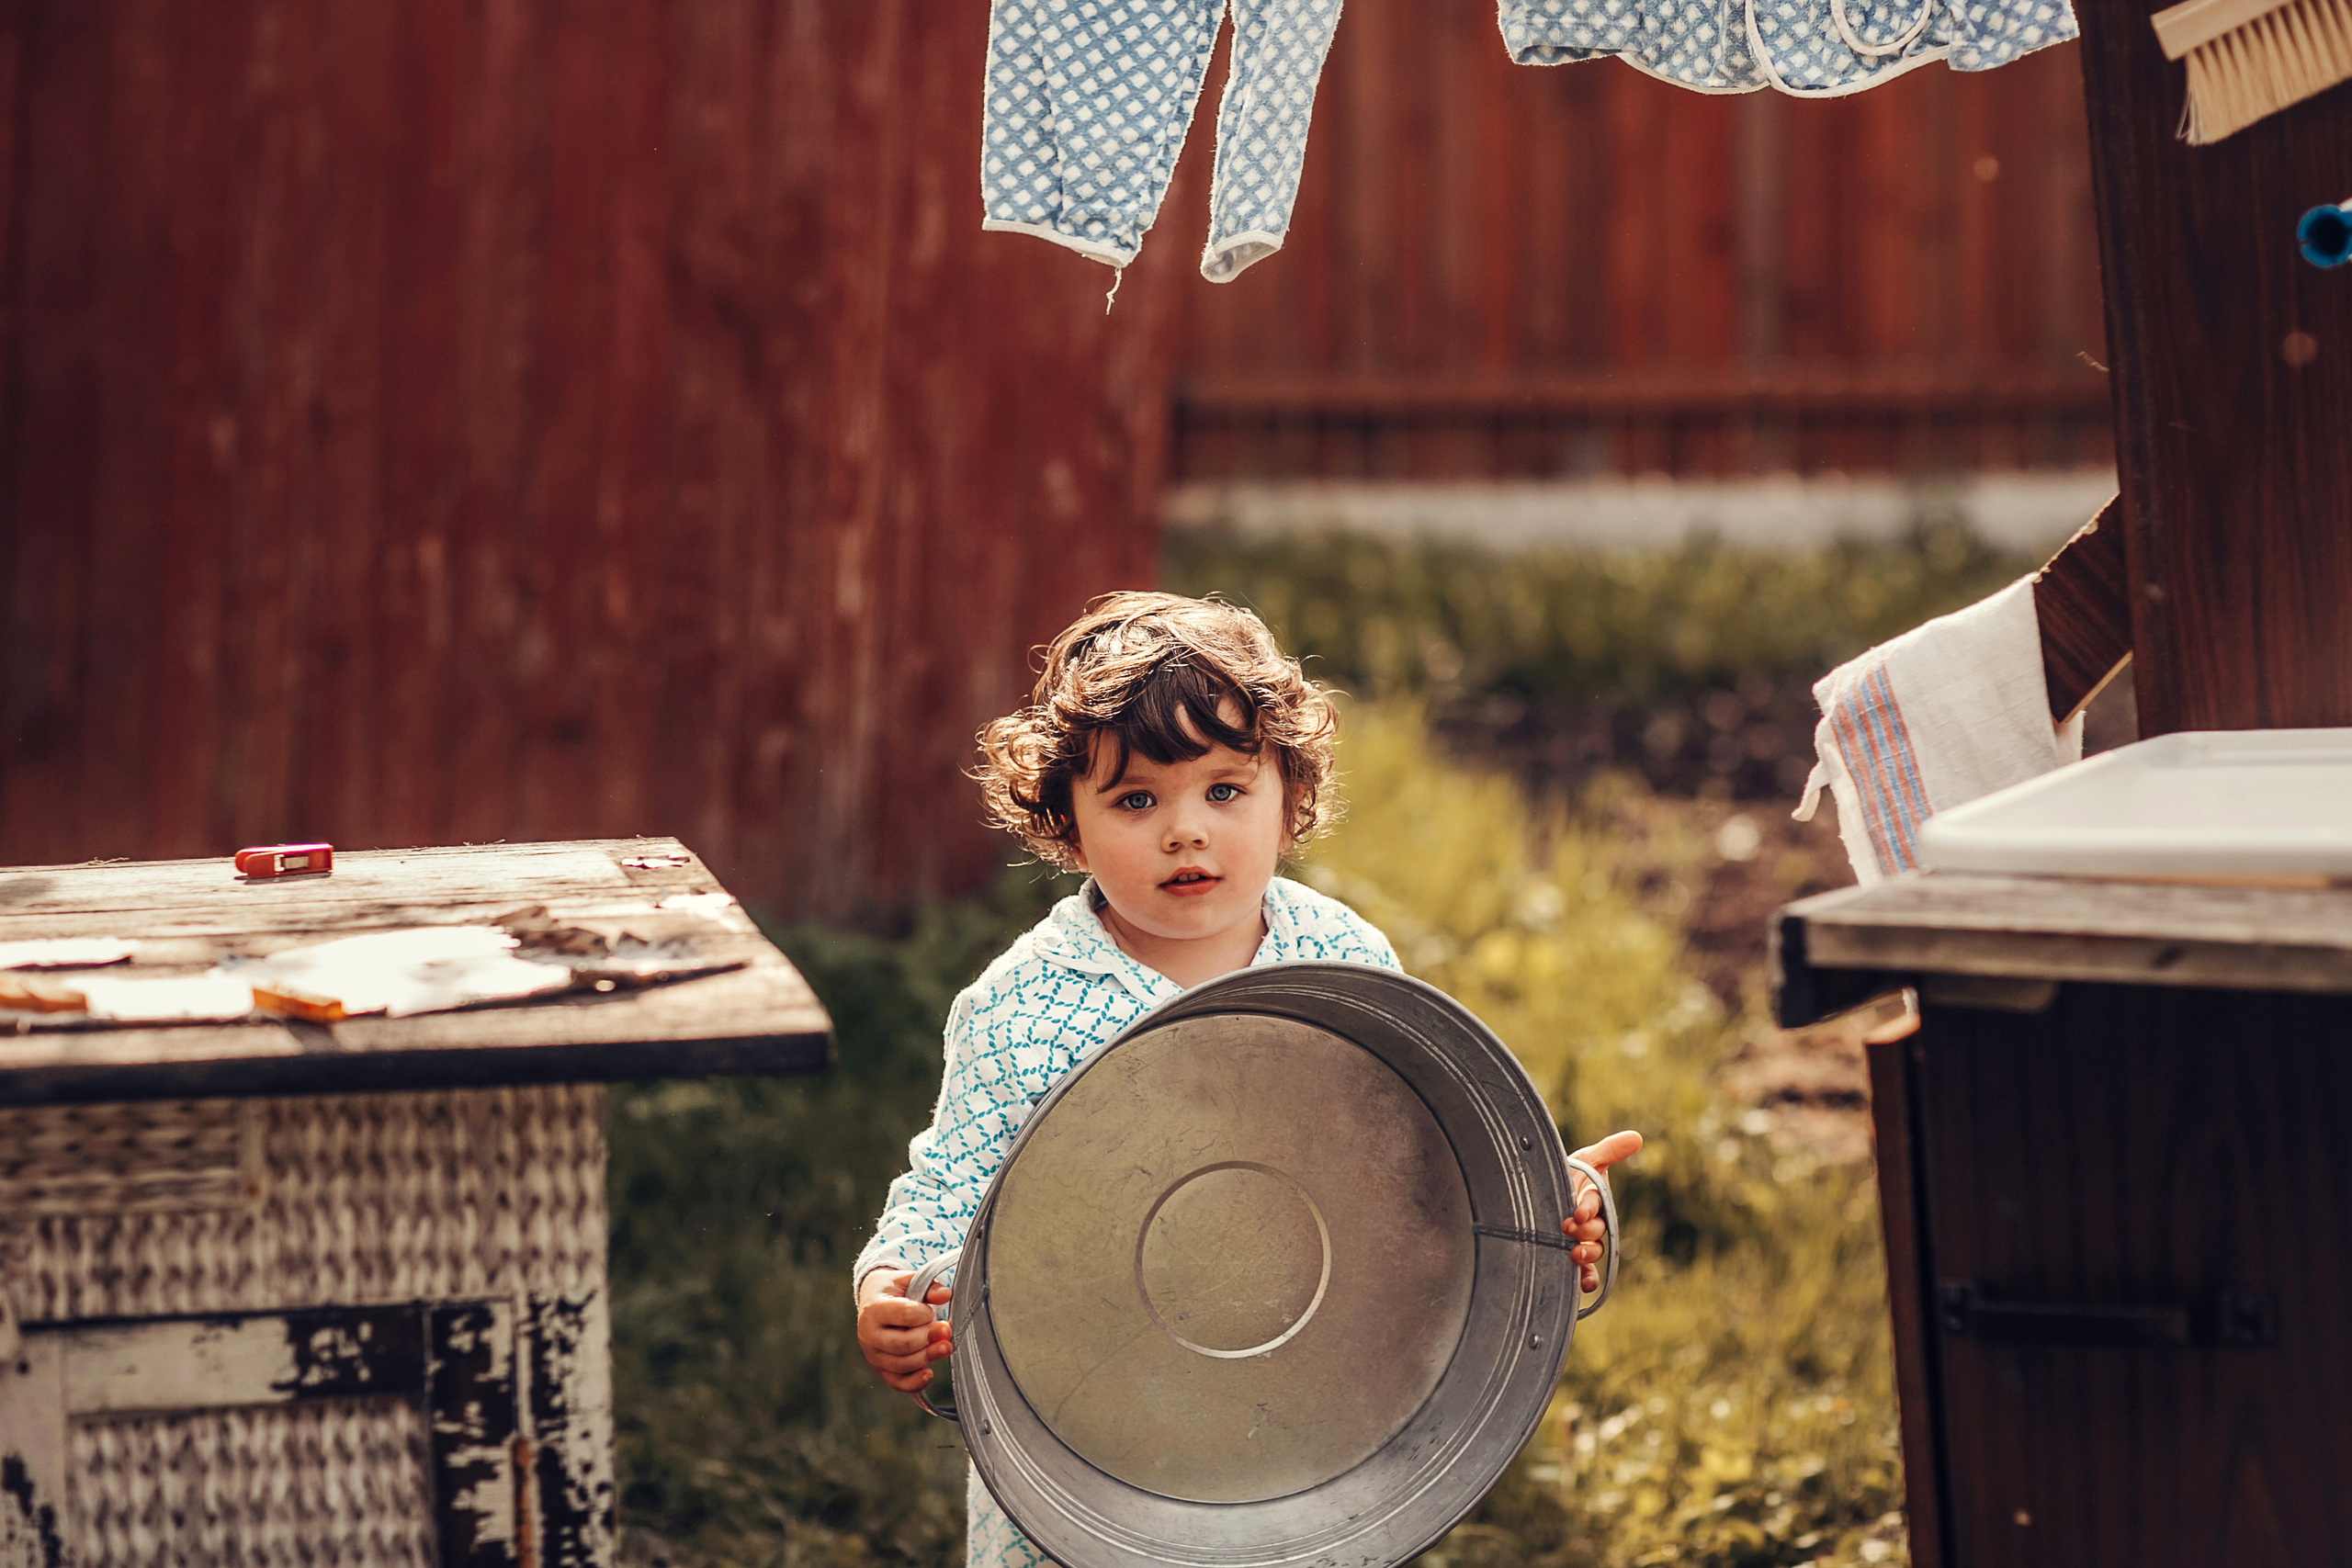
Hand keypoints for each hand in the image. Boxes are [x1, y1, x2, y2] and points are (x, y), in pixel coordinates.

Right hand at [856, 1268, 953, 1396]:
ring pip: (901, 1364)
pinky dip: (914, 1382)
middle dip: (928, 1338)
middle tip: (946, 1330)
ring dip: (927, 1357)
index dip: (923, 1314)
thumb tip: (945, 1295)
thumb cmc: (894, 1291)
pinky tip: (929, 1374)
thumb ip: (928, 1286)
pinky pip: (897, 1382)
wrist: (872, 1302)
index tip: (932, 1311)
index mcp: (874, 1308)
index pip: (902, 1313)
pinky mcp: (881, 1370)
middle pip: (901, 1344)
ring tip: (946, 1347)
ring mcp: (873, 1355)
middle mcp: (869, 1335)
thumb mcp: (907, 1280)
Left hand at [1561, 1129, 1642, 1293]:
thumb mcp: (1588, 1158)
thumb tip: (1637, 1137)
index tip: (1578, 1210)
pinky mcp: (1571, 1254)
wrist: (1539, 1189)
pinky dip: (1587, 1279)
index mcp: (1595, 1199)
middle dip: (1585, 1231)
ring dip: (1586, 1256)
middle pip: (1595, 1231)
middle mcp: (1591, 1222)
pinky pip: (1585, 1272)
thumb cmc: (1567, 1172)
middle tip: (1568, 1226)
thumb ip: (1610, 1150)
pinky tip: (1583, 1285)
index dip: (1589, 1208)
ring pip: (1592, 1251)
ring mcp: (1582, 1239)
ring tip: (1574, 1254)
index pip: (1595, 1204)